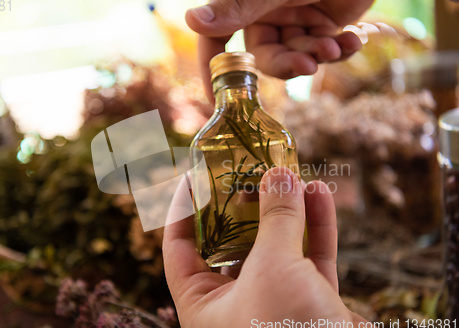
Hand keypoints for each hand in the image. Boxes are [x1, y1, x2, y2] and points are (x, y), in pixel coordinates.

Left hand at [163, 167, 381, 327]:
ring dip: (286, 210)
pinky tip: (319, 195)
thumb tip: (279, 175)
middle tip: (250, 170)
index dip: (183, 210)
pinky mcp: (311, 304)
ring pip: (276, 247)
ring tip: (290, 173)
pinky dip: (316, 228)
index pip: (179, 248)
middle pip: (232, 242)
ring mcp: (275, 303)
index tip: (193, 175)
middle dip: (244, 204)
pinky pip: (310, 258)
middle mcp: (236, 304)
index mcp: (204, 305)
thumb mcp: (274, 268)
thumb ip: (277, 220)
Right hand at [185, 0, 373, 99]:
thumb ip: (235, 8)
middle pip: (264, 57)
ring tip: (334, 46)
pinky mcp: (324, 24)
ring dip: (317, 55)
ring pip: (296, 56)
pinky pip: (325, 48)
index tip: (216, 102)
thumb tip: (192, 21)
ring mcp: (295, 20)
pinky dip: (340, 49)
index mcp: (243, 4)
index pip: (217, 41)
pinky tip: (351, 40)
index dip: (213, 71)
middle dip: (288, 64)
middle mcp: (266, 15)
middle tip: (307, 66)